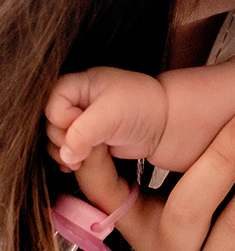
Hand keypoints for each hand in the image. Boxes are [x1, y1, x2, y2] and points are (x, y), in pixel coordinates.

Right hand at [45, 67, 167, 169]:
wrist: (166, 124)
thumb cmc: (142, 108)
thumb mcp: (111, 115)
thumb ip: (83, 133)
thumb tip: (66, 156)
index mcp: (83, 84)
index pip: (54, 103)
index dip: (63, 119)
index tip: (83, 125)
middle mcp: (79, 100)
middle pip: (52, 124)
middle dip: (62, 140)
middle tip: (82, 150)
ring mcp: (83, 120)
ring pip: (57, 139)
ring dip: (63, 153)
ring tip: (79, 162)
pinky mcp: (89, 137)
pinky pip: (68, 150)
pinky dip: (69, 159)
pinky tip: (77, 166)